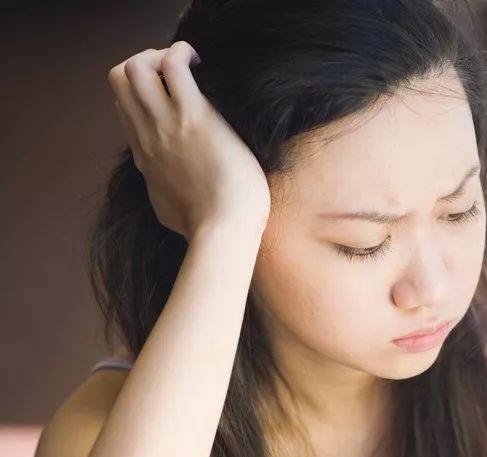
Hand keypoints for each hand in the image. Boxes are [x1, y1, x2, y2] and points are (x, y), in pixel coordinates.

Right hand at [107, 41, 270, 239]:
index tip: (170, 95)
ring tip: (190, 65)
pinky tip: (200, 62)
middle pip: (119, 79)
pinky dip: (181, 52)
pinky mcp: (193, 116)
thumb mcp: (169, 210)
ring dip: (160, 55)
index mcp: (145, 155)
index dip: (143, 93)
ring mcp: (166, 124)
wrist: (222, 229)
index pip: (124, 107)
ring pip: (136, 67)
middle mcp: (148, 135)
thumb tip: (171, 193)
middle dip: (145, 64)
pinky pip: (173, 65)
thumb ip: (164, 192)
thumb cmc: (207, 226)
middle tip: (178, 74)